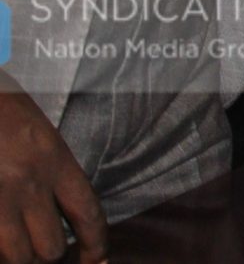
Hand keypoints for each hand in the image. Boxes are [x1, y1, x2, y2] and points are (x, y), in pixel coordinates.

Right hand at [0, 84, 105, 263]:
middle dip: (46, 254)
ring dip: (15, 256)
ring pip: (17, 257)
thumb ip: (50, 165)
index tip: (96, 260)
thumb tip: (58, 204)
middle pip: (51, 247)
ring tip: (11, 241)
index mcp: (51, 157)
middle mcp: (26, 182)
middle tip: (37, 246)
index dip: (96, 244)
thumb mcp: (34, 128)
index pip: (88, 213)